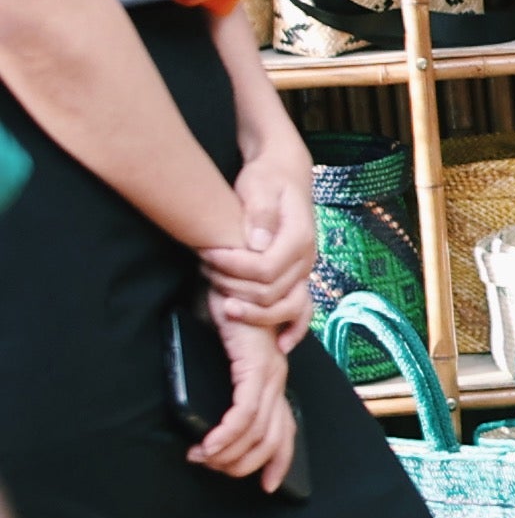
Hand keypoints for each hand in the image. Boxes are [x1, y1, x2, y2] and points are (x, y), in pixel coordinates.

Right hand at [187, 297, 298, 492]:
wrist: (229, 276)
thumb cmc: (221, 312)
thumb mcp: (224, 354)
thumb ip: (226, 380)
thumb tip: (208, 414)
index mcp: (273, 378)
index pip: (286, 430)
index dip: (280, 460)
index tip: (269, 485)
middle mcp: (277, 378)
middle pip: (273, 438)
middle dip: (245, 463)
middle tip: (214, 468)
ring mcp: (270, 373)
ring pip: (258, 431)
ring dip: (228, 452)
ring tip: (202, 458)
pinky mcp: (255, 366)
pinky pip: (245, 412)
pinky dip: (227, 434)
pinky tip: (209, 445)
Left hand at [205, 151, 317, 346]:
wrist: (286, 173)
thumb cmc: (268, 178)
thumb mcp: (260, 185)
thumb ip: (260, 213)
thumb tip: (259, 243)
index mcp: (299, 237)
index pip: (265, 269)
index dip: (232, 267)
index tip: (206, 253)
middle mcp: (307, 259)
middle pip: (270, 292)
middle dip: (232, 285)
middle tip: (204, 267)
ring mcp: (304, 271)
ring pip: (283, 307)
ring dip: (249, 308)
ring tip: (219, 292)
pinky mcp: (297, 277)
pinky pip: (302, 310)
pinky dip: (294, 329)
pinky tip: (280, 344)